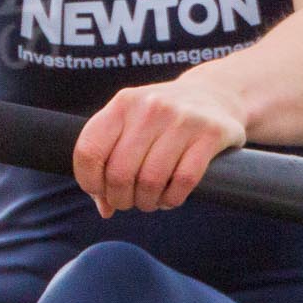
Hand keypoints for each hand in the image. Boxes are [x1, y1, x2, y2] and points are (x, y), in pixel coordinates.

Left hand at [73, 76, 246, 216]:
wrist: (214, 94)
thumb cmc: (160, 120)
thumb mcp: (129, 125)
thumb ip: (108, 160)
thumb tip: (104, 208)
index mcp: (122, 104)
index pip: (89, 151)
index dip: (89, 182)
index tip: (100, 192)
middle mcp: (150, 108)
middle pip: (119, 172)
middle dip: (120, 198)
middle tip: (127, 202)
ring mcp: (182, 119)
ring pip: (150, 180)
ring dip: (146, 202)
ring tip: (148, 202)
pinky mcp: (211, 133)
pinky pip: (183, 181)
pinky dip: (172, 199)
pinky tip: (170, 198)